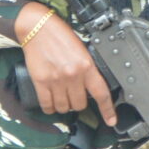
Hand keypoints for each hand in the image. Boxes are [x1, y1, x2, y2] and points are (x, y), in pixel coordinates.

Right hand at [15, 3, 117, 126]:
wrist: (38, 27)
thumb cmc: (59, 35)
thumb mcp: (81, 50)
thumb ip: (86, 68)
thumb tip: (88, 86)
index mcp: (86, 65)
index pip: (101, 93)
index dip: (107, 110)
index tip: (111, 121)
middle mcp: (73, 75)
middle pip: (80, 104)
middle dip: (78, 102)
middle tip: (74, 94)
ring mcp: (56, 80)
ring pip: (64, 107)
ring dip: (64, 106)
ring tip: (62, 97)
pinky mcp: (41, 82)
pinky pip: (47, 105)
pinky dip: (50, 107)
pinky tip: (51, 103)